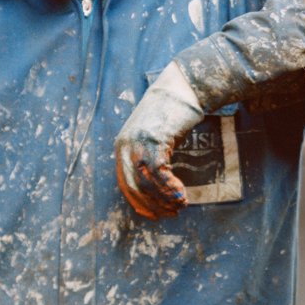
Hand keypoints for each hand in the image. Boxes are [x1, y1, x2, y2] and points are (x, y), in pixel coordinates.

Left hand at [116, 59, 206, 216]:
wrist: (181, 89)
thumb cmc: (171, 114)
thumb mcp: (152, 137)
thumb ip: (148, 156)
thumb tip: (155, 185)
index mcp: (122, 147)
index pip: (124, 184)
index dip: (139, 203)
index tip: (154, 214)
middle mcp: (125, 146)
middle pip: (134, 187)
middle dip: (152, 205)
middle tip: (170, 213)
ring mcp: (138, 143)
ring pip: (147, 183)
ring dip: (164, 199)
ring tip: (179, 205)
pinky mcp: (154, 141)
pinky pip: (159, 174)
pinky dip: (170, 188)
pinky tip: (181, 194)